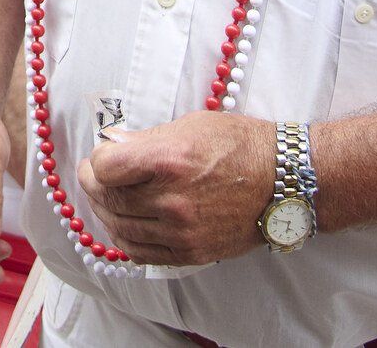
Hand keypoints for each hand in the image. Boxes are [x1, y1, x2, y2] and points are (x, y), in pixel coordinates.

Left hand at [75, 110, 274, 264]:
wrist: (283, 181)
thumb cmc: (239, 144)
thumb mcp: (190, 125)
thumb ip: (146, 139)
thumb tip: (111, 144)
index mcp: (170, 161)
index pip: (106, 167)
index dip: (97, 160)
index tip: (100, 156)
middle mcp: (173, 200)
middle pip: (109, 199)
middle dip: (93, 185)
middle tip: (94, 176)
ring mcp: (182, 231)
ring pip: (120, 228)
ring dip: (106, 212)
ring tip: (107, 198)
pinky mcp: (191, 252)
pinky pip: (140, 253)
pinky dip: (125, 238)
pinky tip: (125, 224)